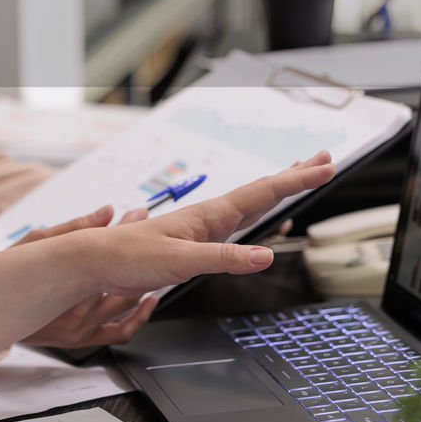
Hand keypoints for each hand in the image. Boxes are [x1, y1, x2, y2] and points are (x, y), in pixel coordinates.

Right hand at [13, 205, 157, 347]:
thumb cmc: (8, 276)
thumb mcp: (35, 243)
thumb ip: (74, 228)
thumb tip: (106, 211)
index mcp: (66, 282)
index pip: (107, 251)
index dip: (127, 229)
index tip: (137, 215)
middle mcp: (76, 308)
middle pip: (123, 276)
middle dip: (138, 252)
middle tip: (145, 233)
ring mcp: (81, 328)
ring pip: (127, 304)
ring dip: (144, 283)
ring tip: (152, 265)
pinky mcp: (81, 340)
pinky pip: (120, 332)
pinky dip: (138, 318)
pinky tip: (147, 302)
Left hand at [84, 151, 335, 296]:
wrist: (96, 261)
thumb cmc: (129, 257)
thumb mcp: (180, 262)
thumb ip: (222, 259)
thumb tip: (265, 257)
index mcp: (209, 216)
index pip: (262, 192)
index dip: (296, 179)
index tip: (324, 167)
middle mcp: (210, 217)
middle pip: (262, 191)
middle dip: (294, 175)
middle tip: (324, 159)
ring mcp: (204, 229)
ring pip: (251, 204)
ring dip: (279, 190)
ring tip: (302, 177)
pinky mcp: (195, 244)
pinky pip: (238, 225)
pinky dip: (260, 217)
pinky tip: (265, 223)